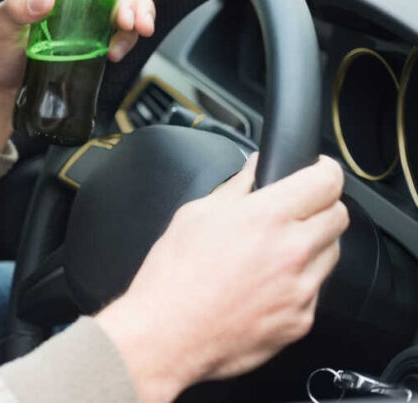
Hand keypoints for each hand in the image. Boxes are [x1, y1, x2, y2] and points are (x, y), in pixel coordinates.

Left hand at [0, 0, 157, 91]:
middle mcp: (76, 3)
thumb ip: (18, 7)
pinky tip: (131, 42)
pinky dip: (129, 39)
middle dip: (138, 9)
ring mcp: (85, 26)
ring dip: (133, 30)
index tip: (124, 14)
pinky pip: (116, 38)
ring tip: (118, 50)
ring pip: (124, 17)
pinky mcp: (89, 48)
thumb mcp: (1, 23)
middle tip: (137, 29)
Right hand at [95, 154, 348, 402]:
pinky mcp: (301, 321)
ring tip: (275, 252)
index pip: (326, 182)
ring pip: (331, 254)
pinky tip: (265, 285)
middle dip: (321, 206)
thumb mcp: (193, 215)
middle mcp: (292, 251)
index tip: (318, 170)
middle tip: (296, 209)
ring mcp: (301, 290)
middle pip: (339, 216)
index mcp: (265, 217)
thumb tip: (254, 170)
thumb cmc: (173, 277)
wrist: (167, 335)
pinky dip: (298, 282)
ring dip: (313, 244)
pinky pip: (314, 291)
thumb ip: (234, 188)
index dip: (325, 170)